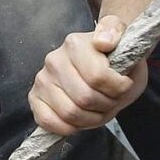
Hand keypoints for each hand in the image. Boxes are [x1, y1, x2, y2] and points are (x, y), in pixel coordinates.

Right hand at [28, 16, 148, 134]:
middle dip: (106, 105)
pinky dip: (68, 128)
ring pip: (69, 113)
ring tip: (98, 109)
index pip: (98, 77)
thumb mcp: (124, 40)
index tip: (125, 84)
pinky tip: (80, 121)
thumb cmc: (115, 57)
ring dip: (91, 119)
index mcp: (75, 44)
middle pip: (85, 98)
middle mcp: (54, 60)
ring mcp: (42, 80)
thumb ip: (115, 31)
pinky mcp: (35, 98)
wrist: (102, 66)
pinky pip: (47, 121)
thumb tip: (103, 42)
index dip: (118, 88)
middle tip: (112, 99)